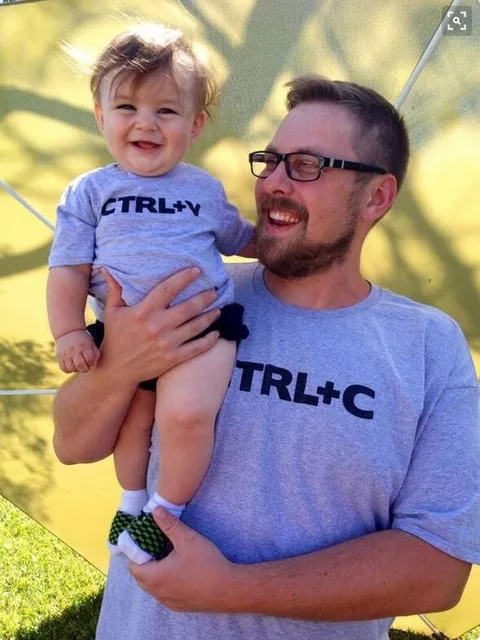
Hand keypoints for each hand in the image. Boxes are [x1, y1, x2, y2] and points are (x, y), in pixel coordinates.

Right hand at [56, 329, 100, 372]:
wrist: (68, 332)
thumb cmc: (83, 340)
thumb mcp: (91, 343)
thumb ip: (96, 354)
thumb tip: (94, 364)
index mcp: (84, 346)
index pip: (90, 359)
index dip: (91, 363)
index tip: (90, 361)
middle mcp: (74, 350)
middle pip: (80, 365)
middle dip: (85, 369)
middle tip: (85, 366)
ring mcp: (66, 354)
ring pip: (71, 368)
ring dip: (77, 369)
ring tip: (78, 365)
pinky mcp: (59, 357)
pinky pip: (63, 368)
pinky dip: (68, 369)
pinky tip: (71, 365)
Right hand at [100, 268, 220, 383]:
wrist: (117, 370)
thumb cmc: (115, 338)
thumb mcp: (112, 312)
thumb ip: (115, 289)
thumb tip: (106, 268)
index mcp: (143, 311)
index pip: (168, 289)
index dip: (185, 278)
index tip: (197, 270)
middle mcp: (158, 326)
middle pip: (189, 307)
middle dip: (205, 297)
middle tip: (215, 291)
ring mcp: (167, 343)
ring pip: (196, 326)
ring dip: (211, 316)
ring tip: (219, 309)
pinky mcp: (173, 358)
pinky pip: (197, 348)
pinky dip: (209, 340)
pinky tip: (216, 333)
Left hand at [129, 508, 236, 612]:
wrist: (228, 589)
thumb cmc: (206, 563)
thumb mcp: (187, 539)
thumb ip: (169, 524)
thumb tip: (155, 510)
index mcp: (155, 577)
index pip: (133, 566)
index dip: (137, 552)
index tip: (146, 540)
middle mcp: (158, 593)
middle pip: (141, 577)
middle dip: (145, 561)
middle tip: (156, 545)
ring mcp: (168, 601)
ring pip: (153, 586)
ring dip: (155, 572)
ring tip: (168, 556)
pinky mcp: (179, 606)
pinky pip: (164, 593)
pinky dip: (165, 582)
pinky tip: (179, 570)